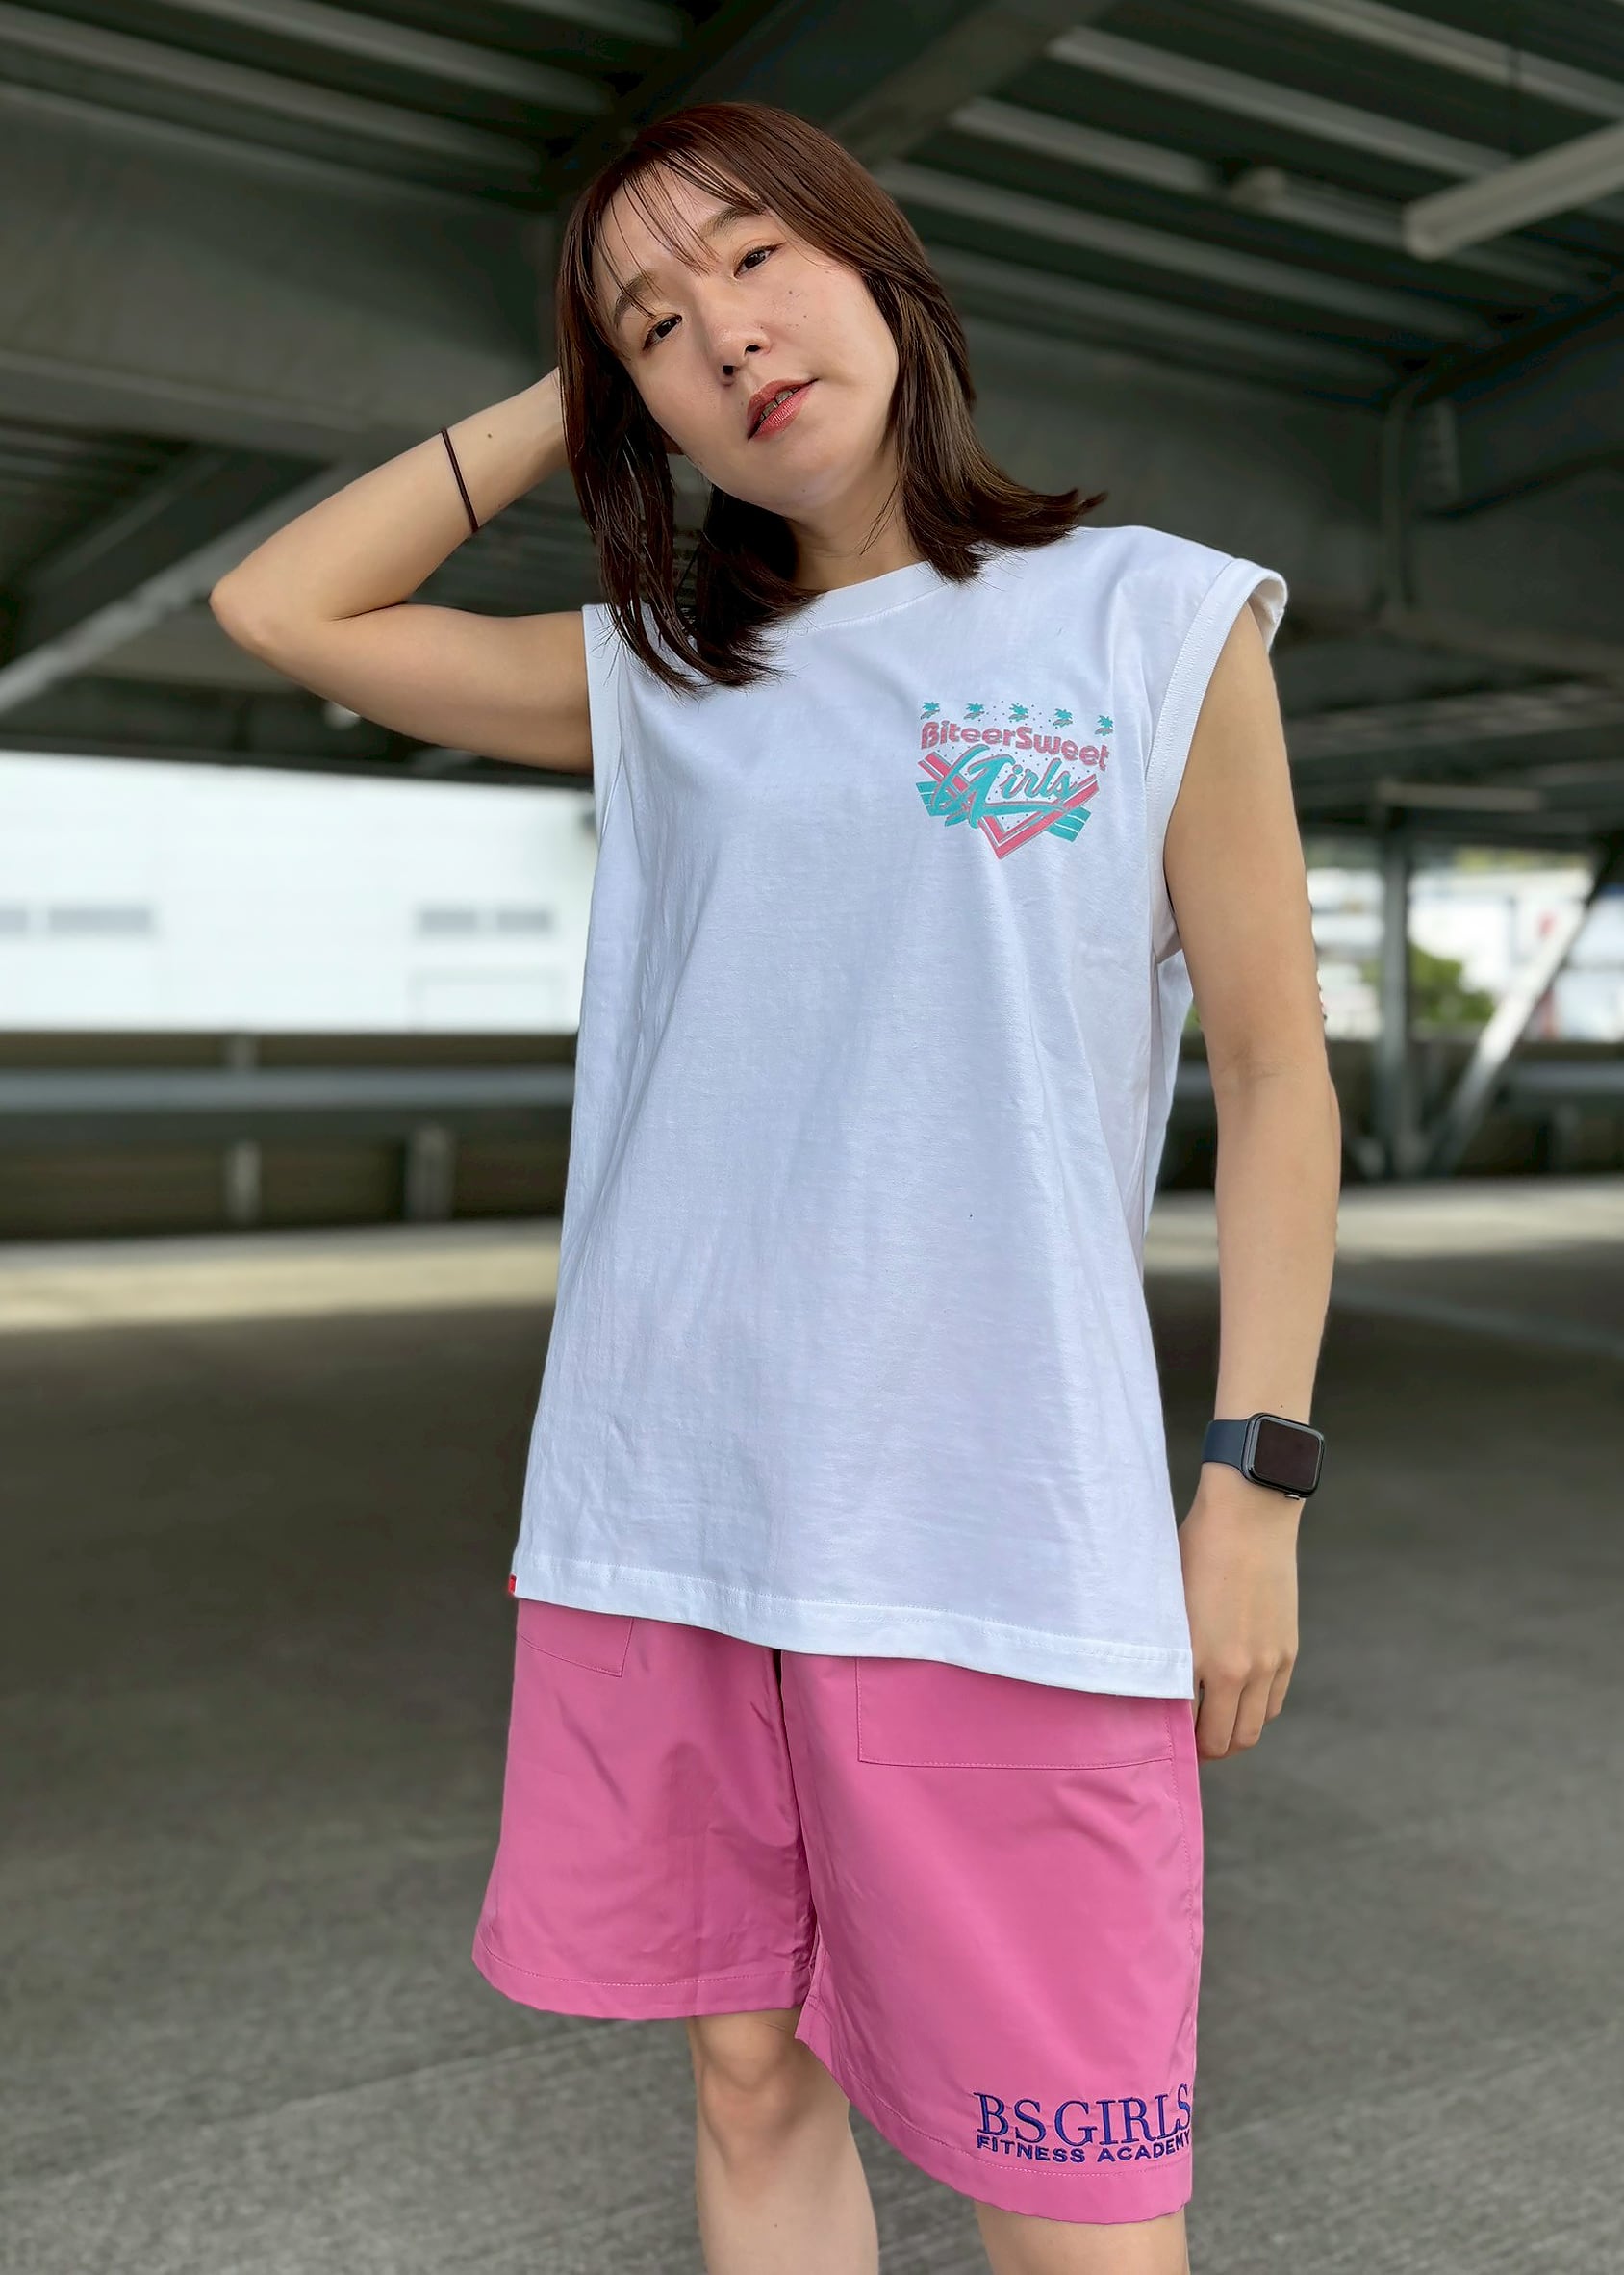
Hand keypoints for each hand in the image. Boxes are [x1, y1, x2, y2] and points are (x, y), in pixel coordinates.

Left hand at [1178, 1473, 1299, 1759]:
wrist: (1249, 1518)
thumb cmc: (1196, 1551)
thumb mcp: (1168, 1603)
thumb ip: (1168, 1650)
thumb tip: (1157, 1686)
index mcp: (1199, 1658)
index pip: (1187, 1727)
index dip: (1175, 1742)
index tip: (1163, 1742)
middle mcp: (1238, 1669)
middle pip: (1224, 1741)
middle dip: (1204, 1751)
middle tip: (1188, 1747)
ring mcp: (1268, 1663)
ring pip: (1253, 1729)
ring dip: (1232, 1737)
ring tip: (1213, 1730)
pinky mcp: (1288, 1651)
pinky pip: (1273, 1704)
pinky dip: (1256, 1713)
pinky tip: (1238, 1704)